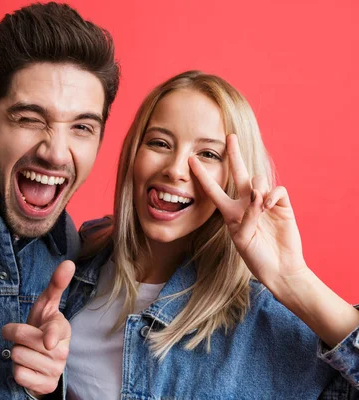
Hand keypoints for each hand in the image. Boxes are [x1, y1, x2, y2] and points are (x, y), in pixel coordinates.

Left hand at [2, 260, 74, 396]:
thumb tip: (69, 262)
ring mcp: (56, 370)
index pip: (56, 330)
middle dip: (16, 335)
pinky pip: (19, 375)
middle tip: (23, 335)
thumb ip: (56, 284)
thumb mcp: (46, 305)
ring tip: (27, 351)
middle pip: (23, 340)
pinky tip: (27, 367)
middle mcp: (63, 351)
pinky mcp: (46, 386)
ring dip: (16, 354)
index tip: (49, 341)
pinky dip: (17, 371)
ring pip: (18, 357)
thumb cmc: (42, 327)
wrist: (41, 359)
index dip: (50, 336)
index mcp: (63, 329)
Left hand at [188, 134, 306, 288]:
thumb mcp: (242, 238)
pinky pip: (276, 189)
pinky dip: (272, 194)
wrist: (279, 269)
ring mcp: (264, 202)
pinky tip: (269, 205)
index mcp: (230, 212)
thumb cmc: (256, 257)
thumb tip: (256, 194)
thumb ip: (246, 216)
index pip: (213, 190)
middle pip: (238, 173)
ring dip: (257, 188)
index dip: (202, 175)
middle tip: (230, 136)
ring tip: (260, 205)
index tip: (190, 159)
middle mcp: (245, 203)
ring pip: (257, 180)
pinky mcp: (281, 205)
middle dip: (234, 154)